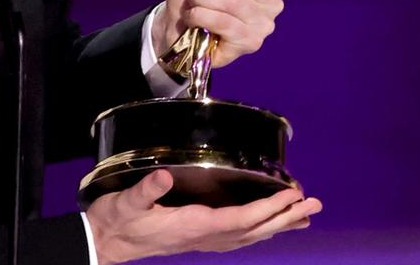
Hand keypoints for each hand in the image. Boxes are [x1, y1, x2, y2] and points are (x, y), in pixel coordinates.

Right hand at [86, 169, 321, 263]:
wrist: (105, 243)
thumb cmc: (116, 220)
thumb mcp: (126, 202)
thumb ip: (146, 190)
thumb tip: (164, 176)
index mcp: (193, 225)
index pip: (241, 219)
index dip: (269, 208)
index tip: (292, 196)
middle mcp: (204, 236)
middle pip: (254, 230)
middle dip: (285, 217)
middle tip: (314, 205)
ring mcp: (203, 240)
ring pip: (251, 235)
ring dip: (278, 224)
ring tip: (303, 216)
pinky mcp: (198, 238)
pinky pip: (239, 236)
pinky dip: (259, 229)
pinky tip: (267, 226)